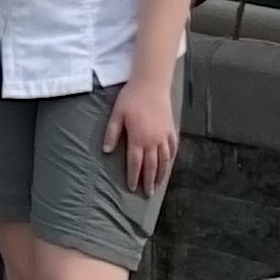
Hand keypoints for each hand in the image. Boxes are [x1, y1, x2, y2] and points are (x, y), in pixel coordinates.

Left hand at [104, 72, 179, 193]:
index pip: (135, 163)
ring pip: (164, 161)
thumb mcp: (117, 114)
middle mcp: (153, 142)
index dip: (134, 177)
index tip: (132, 188)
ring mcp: (164, 136)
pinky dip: (171, 158)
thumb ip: (112, 133)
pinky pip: (173, 148)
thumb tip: (106, 151)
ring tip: (158, 185)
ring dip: (161, 174)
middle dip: (149, 181)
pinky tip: (169, 164)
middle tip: (148, 194)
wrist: (151, 84)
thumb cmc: (131, 98)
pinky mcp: (171, 130)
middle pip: (151, 166)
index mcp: (138, 139)